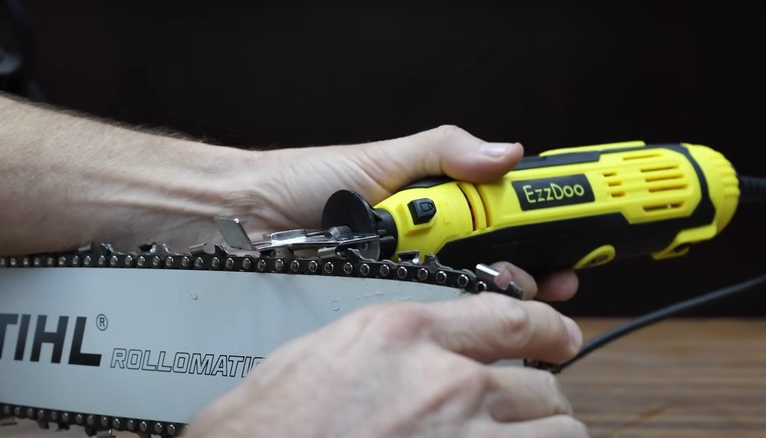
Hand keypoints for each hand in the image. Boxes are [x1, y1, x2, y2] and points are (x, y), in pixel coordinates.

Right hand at [185, 292, 587, 437]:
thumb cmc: (270, 424)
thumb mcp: (323, 354)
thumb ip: (385, 344)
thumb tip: (411, 348)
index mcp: (406, 335)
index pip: (509, 316)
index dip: (549, 326)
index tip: (559, 336)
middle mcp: (447, 383)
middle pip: (542, 384)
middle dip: (542, 397)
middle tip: (530, 408)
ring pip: (558, 432)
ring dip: (549, 435)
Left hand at [236, 125, 576, 301]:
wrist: (250, 216)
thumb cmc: (308, 181)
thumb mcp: (383, 157)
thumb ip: (443, 150)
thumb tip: (504, 152)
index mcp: (435, 202)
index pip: (504, 216)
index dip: (542, 229)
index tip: (575, 240)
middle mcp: (426, 240)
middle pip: (496, 261)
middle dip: (530, 270)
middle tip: (553, 277)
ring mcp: (407, 272)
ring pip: (467, 292)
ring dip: (494, 291)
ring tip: (509, 284)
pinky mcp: (384, 299)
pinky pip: (424, 309)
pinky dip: (447, 310)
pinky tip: (462, 309)